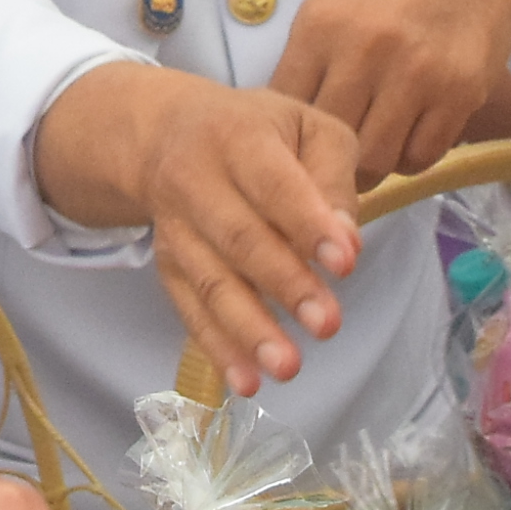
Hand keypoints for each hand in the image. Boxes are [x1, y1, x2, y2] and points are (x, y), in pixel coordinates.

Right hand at [33, 63, 357, 395]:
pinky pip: (189, 310)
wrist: (163, 134)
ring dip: (248, 329)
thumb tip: (346, 239)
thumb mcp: (306, 127)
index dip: (307, 222)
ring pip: (211, 281)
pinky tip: (246, 382)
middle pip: (239, 238)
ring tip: (288, 368)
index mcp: (238, 137)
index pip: (274, 183)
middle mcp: (196, 181)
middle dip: (285, 284)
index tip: (345, 262)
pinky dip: (216, 347)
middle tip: (328, 326)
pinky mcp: (167, 265)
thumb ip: (332, 177)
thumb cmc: (255, 131)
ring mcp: (176, 228)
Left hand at [272, 0, 510, 183]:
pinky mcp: (459, 93)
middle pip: (331, 142)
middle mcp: (364, 49)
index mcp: (321, 26)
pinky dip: (413, 157)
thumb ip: (306, 63)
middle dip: (333, 161)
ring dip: (375, 166)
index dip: (292, 135)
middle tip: (342, 162)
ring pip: (377, 161)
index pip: (287, 108)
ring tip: (378, 148)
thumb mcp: (334, 8)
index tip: (303, 144)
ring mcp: (416, 72)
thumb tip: (283, 132)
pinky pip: (422, 157)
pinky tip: (412, 135)